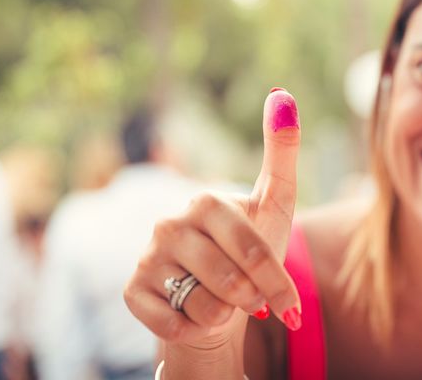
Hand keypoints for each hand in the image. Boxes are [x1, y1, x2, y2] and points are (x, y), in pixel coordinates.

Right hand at [124, 88, 301, 348]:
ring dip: (224, 315)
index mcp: (204, 202)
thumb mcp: (275, 201)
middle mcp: (168, 224)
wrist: (218, 294)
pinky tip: (193, 313)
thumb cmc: (251, 248)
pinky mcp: (131, 291)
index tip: (290, 309)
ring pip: (205, 307)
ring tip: (220, 301)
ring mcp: (147, 257)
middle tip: (254, 303)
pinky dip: (195, 329)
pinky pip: (175, 325)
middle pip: (231, 281)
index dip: (276, 284)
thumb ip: (281, 150)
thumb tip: (282, 92)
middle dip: (254, 302)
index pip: (253, 251)